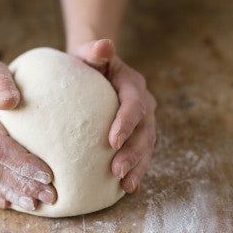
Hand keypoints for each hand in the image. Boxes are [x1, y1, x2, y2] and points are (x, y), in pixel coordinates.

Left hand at [72, 39, 156, 192]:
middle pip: (144, 130)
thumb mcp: (88, 54)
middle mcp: (143, 103)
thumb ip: (94, 50)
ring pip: (146, 145)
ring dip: (137, 165)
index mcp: (132, 84)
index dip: (126, 123)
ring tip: (126, 185)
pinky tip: (126, 186)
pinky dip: (136, 168)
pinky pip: (140, 152)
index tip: (112, 141)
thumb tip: (103, 45)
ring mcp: (143, 120)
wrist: (94, 70)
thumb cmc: (86, 64)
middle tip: (116, 170)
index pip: (134, 104)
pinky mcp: (137, 134)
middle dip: (132, 152)